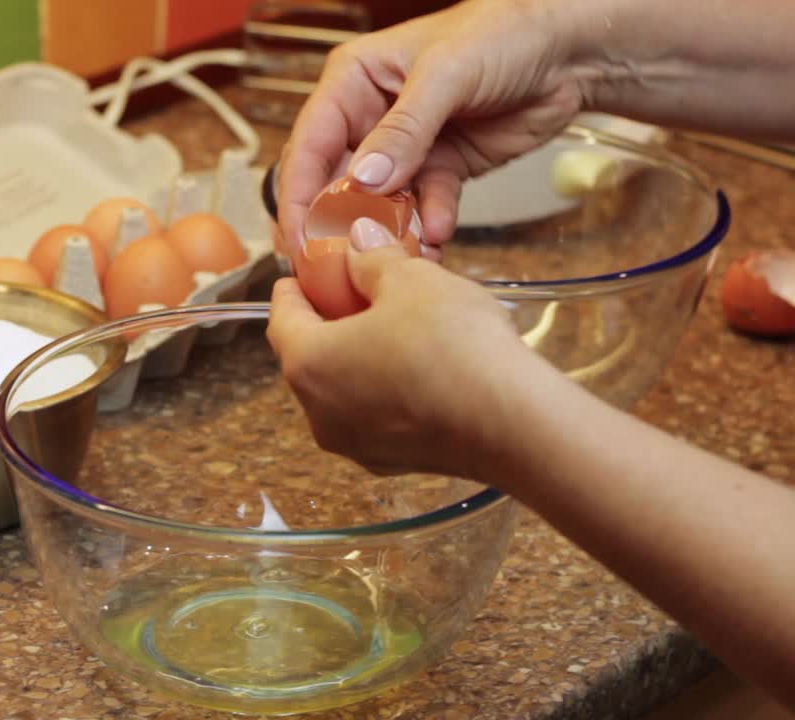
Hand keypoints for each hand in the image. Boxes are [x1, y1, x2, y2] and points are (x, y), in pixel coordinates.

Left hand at [266, 218, 547, 478]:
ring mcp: (355, 445)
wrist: (514, 424)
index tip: (301, 276)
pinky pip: (376, 416)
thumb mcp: (411, 280)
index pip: (280, 320)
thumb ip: (374, 258)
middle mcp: (320, 414)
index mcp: (309, 364)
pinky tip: (419, 366)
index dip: (292, 291)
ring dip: (359, 357)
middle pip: (309, 357)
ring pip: (343, 390)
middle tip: (354, 294)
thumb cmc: (454, 347)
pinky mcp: (393, 462)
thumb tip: (359, 244)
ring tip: (394, 327)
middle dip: (328, 323)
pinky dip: (386, 389)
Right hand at [277, 0, 592, 257]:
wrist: (568, 49)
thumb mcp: (446, 73)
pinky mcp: (441, 169)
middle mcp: (370, 116)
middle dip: (339, 225)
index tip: (300, 241)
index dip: (300, 197)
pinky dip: (427, 227)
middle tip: (341, 265)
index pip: (309, 146)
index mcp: (353, 82)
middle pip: (336, 183)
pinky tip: (435, 240)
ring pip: (379, 204)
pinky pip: (424, 208)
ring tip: (397, 259)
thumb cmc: (503, 32)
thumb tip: (362, 180)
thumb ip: (404, 129)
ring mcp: (406, 147)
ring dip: (386, 234)